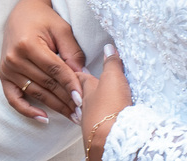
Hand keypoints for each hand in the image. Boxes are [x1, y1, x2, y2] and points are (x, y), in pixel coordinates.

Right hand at [0, 0, 85, 121]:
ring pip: (35, 92)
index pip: (54, 69)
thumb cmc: (44, 18)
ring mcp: (6, 68)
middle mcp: (14, 58)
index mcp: (28, 43)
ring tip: (72, 115)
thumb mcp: (61, 28)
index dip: (70, 84)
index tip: (83, 98)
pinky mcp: (3, 75)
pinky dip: (27, 111)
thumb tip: (82, 75)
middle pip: (46, 84)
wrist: (21, 12)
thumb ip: (72, 51)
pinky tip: (44, 118)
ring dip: (54, 106)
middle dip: (66, 99)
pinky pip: (14, 99)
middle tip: (82, 112)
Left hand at [78, 46, 132, 160]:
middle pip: (81, 95)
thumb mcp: (113, 78)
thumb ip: (111, 64)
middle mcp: (85, 105)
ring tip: (91, 106)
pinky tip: (99, 123)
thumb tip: (108, 47)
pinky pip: (94, 125)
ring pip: (86, 111)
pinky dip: (96, 121)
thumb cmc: (109, 107)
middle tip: (81, 87)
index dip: (77, 71)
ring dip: (89, 108)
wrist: (109, 139)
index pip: (79, 76)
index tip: (73, 67)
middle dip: (81, 91)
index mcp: (87, 89)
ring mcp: (89, 121)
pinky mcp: (96, 135)